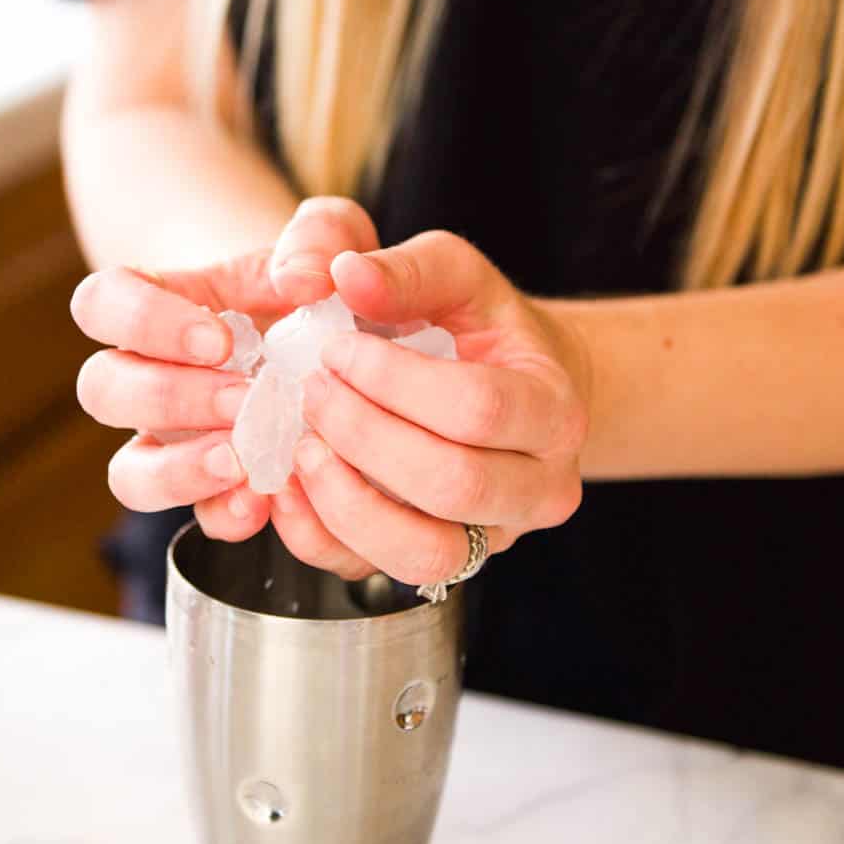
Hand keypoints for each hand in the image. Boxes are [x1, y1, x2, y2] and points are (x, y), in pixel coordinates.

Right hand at [72, 199, 379, 540]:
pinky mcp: (220, 490)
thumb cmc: (326, 280)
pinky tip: (269, 499)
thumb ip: (320, 238)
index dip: (143, 322)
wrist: (355, 341)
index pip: (101, 303)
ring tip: (243, 461)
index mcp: (161, 304)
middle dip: (168, 398)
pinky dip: (227, 514)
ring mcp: (176, 440)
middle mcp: (150, 375)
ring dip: (179, 471)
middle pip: (101, 391)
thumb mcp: (335, 239)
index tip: (221, 338)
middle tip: (243, 397)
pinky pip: (199, 518)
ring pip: (129, 473)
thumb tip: (302, 282)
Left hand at [270, 230, 589, 587]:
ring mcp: (491, 538)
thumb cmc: (479, 329)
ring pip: (422, 552)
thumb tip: (343, 275)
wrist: (506, 388)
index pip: (478, 407)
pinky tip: (288, 485)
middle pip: (453, 484)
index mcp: (554, 411)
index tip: (337, 347)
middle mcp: (539, 489)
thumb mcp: (457, 277)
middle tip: (310, 390)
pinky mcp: (436, 566)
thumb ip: (407, 270)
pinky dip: (318, 534)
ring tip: (301, 444)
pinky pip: (373, 573)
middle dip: (364, 435)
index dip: (394, 380)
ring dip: (345, 499)